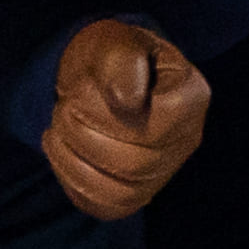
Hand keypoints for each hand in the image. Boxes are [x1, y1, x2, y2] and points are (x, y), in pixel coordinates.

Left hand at [45, 18, 209, 220]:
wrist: (100, 79)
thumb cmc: (111, 56)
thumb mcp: (114, 42)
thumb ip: (122, 61)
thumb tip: (126, 101)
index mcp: (191, 98)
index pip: (159, 125)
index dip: (109, 113)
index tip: (84, 89)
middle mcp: (186, 140)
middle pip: (135, 163)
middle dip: (83, 135)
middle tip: (64, 107)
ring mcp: (164, 171)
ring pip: (121, 191)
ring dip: (74, 160)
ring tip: (58, 129)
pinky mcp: (137, 194)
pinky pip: (107, 207)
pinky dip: (74, 183)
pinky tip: (62, 153)